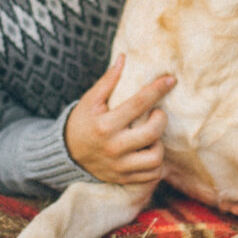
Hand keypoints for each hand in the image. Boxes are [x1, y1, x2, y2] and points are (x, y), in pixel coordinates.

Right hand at [65, 54, 175, 183]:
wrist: (66, 155)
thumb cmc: (82, 122)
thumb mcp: (90, 100)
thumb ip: (108, 81)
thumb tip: (124, 58)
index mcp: (105, 125)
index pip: (138, 103)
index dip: (158, 89)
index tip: (171, 79)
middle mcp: (114, 147)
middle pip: (152, 133)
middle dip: (161, 120)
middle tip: (156, 114)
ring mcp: (120, 166)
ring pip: (156, 159)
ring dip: (159, 145)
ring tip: (152, 136)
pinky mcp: (124, 179)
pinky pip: (152, 176)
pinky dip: (156, 164)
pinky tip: (150, 151)